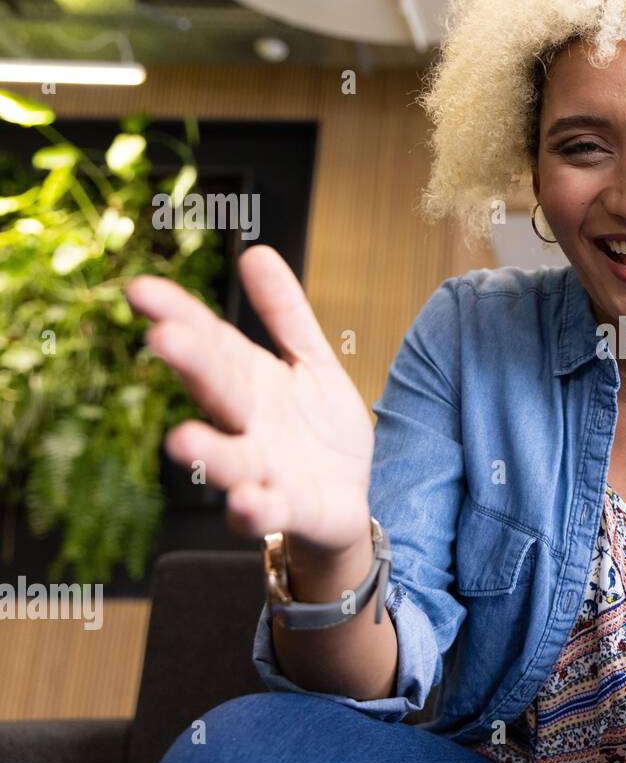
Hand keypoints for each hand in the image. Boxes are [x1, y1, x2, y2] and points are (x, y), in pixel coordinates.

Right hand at [125, 245, 373, 557]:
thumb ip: (286, 313)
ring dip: (209, 450)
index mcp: (251, 381)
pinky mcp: (288, 509)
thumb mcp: (310, 362)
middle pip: (218, 391)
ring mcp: (262, 469)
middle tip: (164, 338)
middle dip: (193, 366)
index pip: (212, 342)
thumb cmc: (317, 428)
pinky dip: (254, 509)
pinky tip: (245, 500)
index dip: (181, 315)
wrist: (348, 497)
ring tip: (182, 439)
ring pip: (231, 458)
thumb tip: (257, 251)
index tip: (142, 290)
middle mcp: (246, 423)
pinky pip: (267, 511)